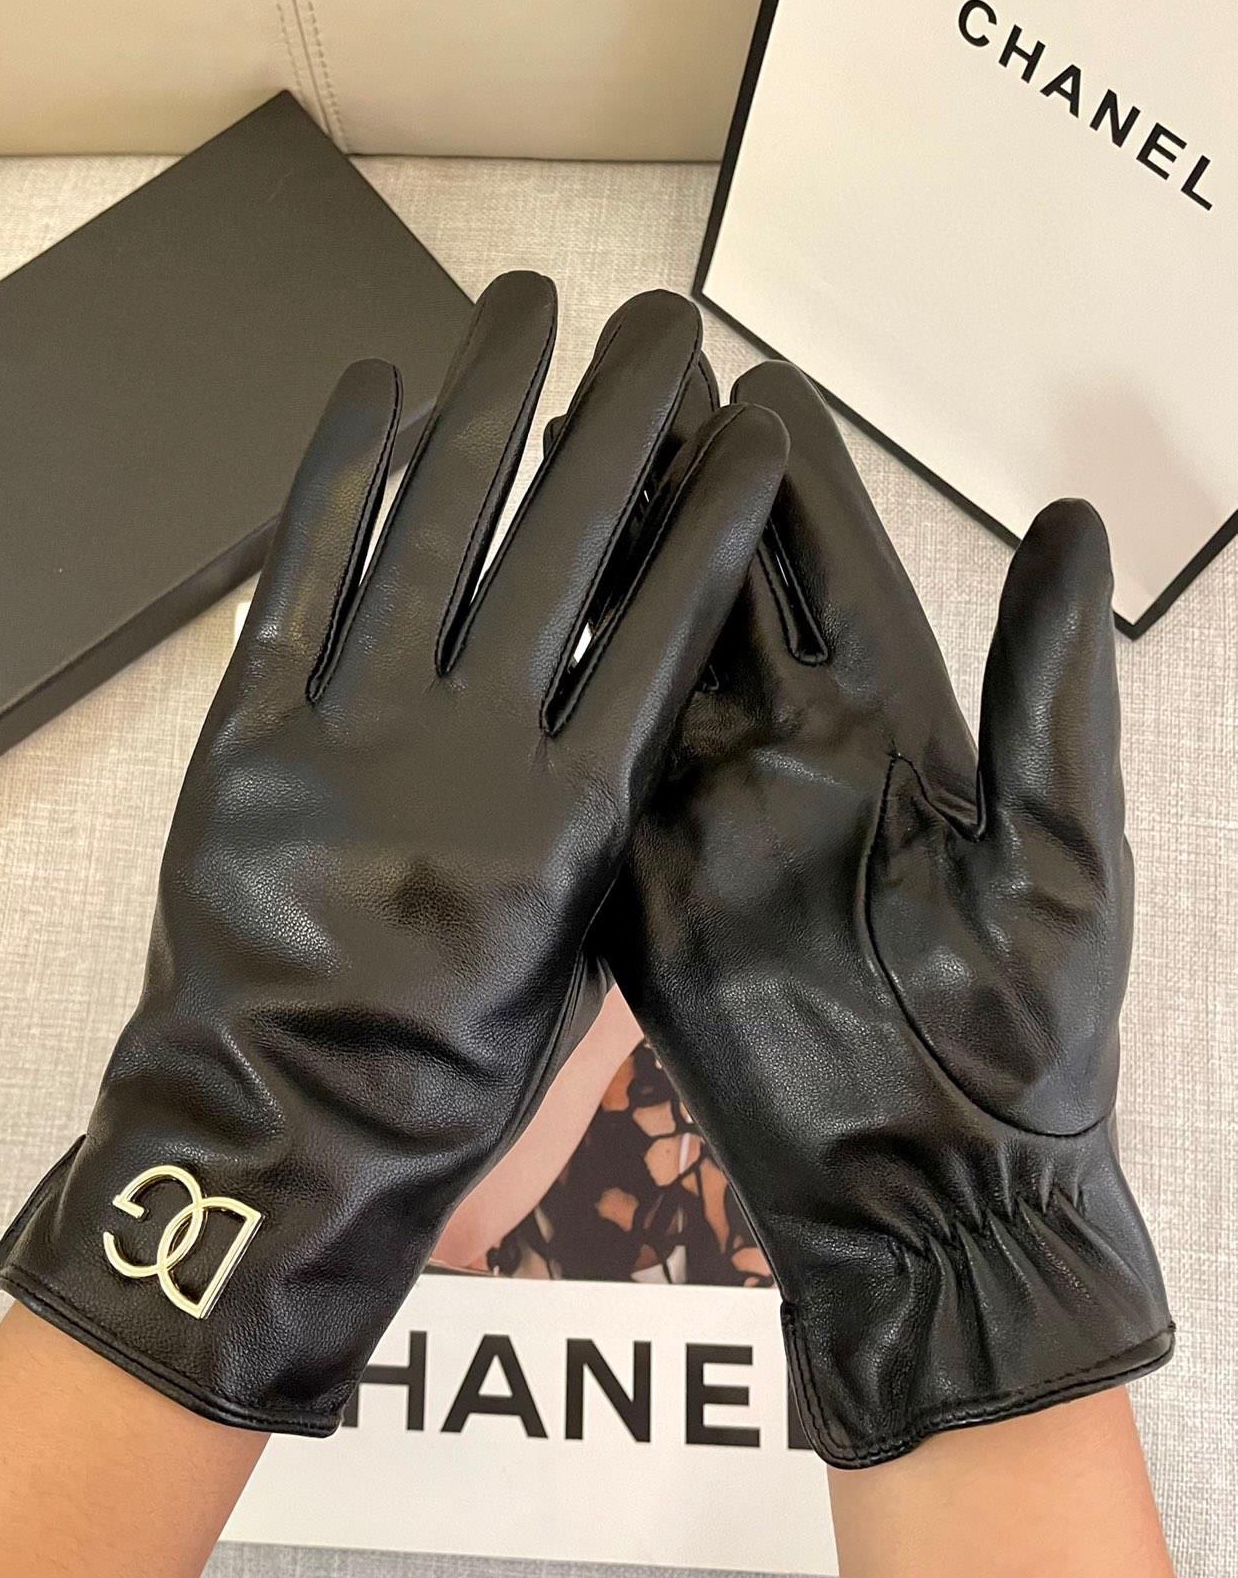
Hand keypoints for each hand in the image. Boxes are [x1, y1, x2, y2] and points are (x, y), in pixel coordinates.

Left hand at [0, 272, 786, 1432]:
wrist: (285, 1141)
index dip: (712, 518)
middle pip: (559, 548)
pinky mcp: (250, 733)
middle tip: (660, 324)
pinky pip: (295, 580)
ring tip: (526, 307)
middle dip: (618, 423)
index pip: (660, 630)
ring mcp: (349, 729)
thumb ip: (599, 834)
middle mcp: (467, 749)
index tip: (753, 429)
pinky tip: (374, 388)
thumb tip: (614, 714)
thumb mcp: (572, 970)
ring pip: (431, 534)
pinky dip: (333, 482)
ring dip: (486, 408)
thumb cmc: (449, 1084)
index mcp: (567, 818)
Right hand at [603, 360, 1171, 1466]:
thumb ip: (1048, 693)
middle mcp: (795, 755)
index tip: (754, 385)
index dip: (796, 481)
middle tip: (624, 390)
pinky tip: (511, 629)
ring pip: (647, 667)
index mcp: (902, 735)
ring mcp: (710, 818)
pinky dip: (555, 706)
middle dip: (678, 493)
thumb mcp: (1059, 855)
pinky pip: (595, 782)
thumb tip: (1067, 519)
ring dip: (603, 573)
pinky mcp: (644, 889)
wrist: (931, 1192)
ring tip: (552, 475)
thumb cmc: (1023, 1033)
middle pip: (725, 594)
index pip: (836, 575)